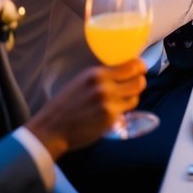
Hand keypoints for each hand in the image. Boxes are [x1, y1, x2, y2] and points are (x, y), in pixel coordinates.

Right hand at [26, 59, 146, 157]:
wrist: (52, 127)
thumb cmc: (65, 104)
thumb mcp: (82, 81)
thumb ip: (102, 76)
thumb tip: (122, 71)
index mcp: (97, 74)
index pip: (131, 65)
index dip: (140, 67)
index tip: (140, 68)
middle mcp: (105, 87)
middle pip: (138, 81)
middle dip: (139, 82)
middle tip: (135, 84)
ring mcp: (109, 103)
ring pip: (135, 96)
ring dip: (132, 97)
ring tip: (123, 99)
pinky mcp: (110, 118)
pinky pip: (126, 111)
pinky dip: (124, 110)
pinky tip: (114, 111)